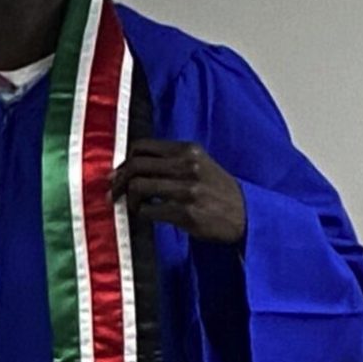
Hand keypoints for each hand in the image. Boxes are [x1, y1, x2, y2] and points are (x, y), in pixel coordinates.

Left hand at [111, 139, 245, 243]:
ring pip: (138, 186)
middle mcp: (187, 166)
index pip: (141, 146)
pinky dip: (141, 214)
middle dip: (119, 180)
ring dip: (129, 198)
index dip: (124, 161)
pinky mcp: (185, 212)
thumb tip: (129, 168)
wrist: (248, 215)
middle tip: (114, 193)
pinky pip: (148, 210)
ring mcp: (186, 189)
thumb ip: (169, 162)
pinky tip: (146, 215)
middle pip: (135, 165)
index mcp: (188, 151)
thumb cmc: (218, 191)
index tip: (118, 174)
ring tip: (132, 205)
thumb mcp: (199, 165)